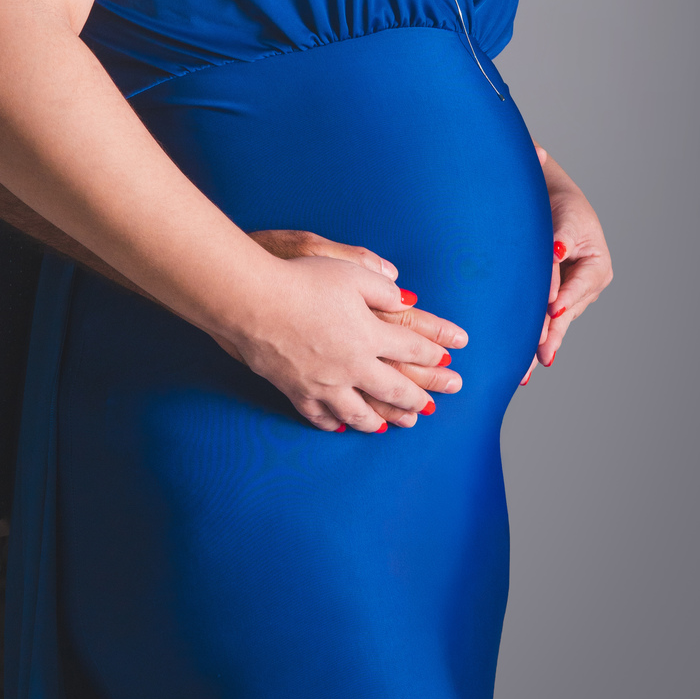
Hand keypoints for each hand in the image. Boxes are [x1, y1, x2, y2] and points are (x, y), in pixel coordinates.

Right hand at [243, 230, 466, 433]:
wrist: (252, 301)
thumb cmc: (300, 279)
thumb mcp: (349, 272)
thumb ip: (380, 287)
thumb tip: (405, 299)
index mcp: (369, 334)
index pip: (411, 348)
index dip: (433, 354)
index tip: (447, 359)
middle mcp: (352, 366)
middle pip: (393, 388)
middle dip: (418, 396)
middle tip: (433, 406)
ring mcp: (324, 384)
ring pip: (360, 412)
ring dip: (382, 419)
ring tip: (396, 425)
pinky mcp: (296, 390)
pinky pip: (320, 416)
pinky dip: (334, 423)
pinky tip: (341, 426)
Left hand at [518, 149, 613, 384]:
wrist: (553, 204)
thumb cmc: (563, 208)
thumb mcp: (566, 220)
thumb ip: (560, 240)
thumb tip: (556, 253)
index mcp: (597, 267)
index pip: (580, 285)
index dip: (566, 298)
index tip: (553, 311)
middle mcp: (588, 286)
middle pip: (566, 312)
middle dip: (551, 335)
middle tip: (539, 356)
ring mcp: (572, 296)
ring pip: (554, 322)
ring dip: (540, 342)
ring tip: (525, 370)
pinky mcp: (554, 300)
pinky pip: (545, 320)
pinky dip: (536, 337)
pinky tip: (527, 361)